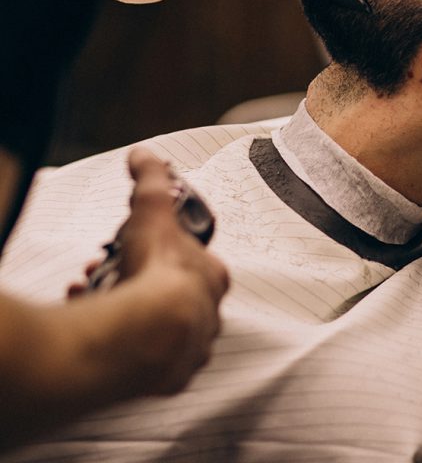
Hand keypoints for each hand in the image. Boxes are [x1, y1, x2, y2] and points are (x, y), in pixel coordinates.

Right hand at [78, 148, 228, 395]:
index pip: (196, 261)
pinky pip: (148, 361)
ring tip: (97, 299)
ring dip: (131, 314)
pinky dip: (126, 345)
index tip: (138, 251)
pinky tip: (102, 331)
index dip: (164, 253)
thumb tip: (144, 154)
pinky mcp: (170, 377)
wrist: (146, 333)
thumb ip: (150, 179)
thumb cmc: (156, 272)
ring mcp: (191, 349)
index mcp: (213, 277)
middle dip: (141, 283)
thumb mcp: (152, 210)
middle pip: (175, 296)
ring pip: (160, 329)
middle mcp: (210, 315)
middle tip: (110, 275)